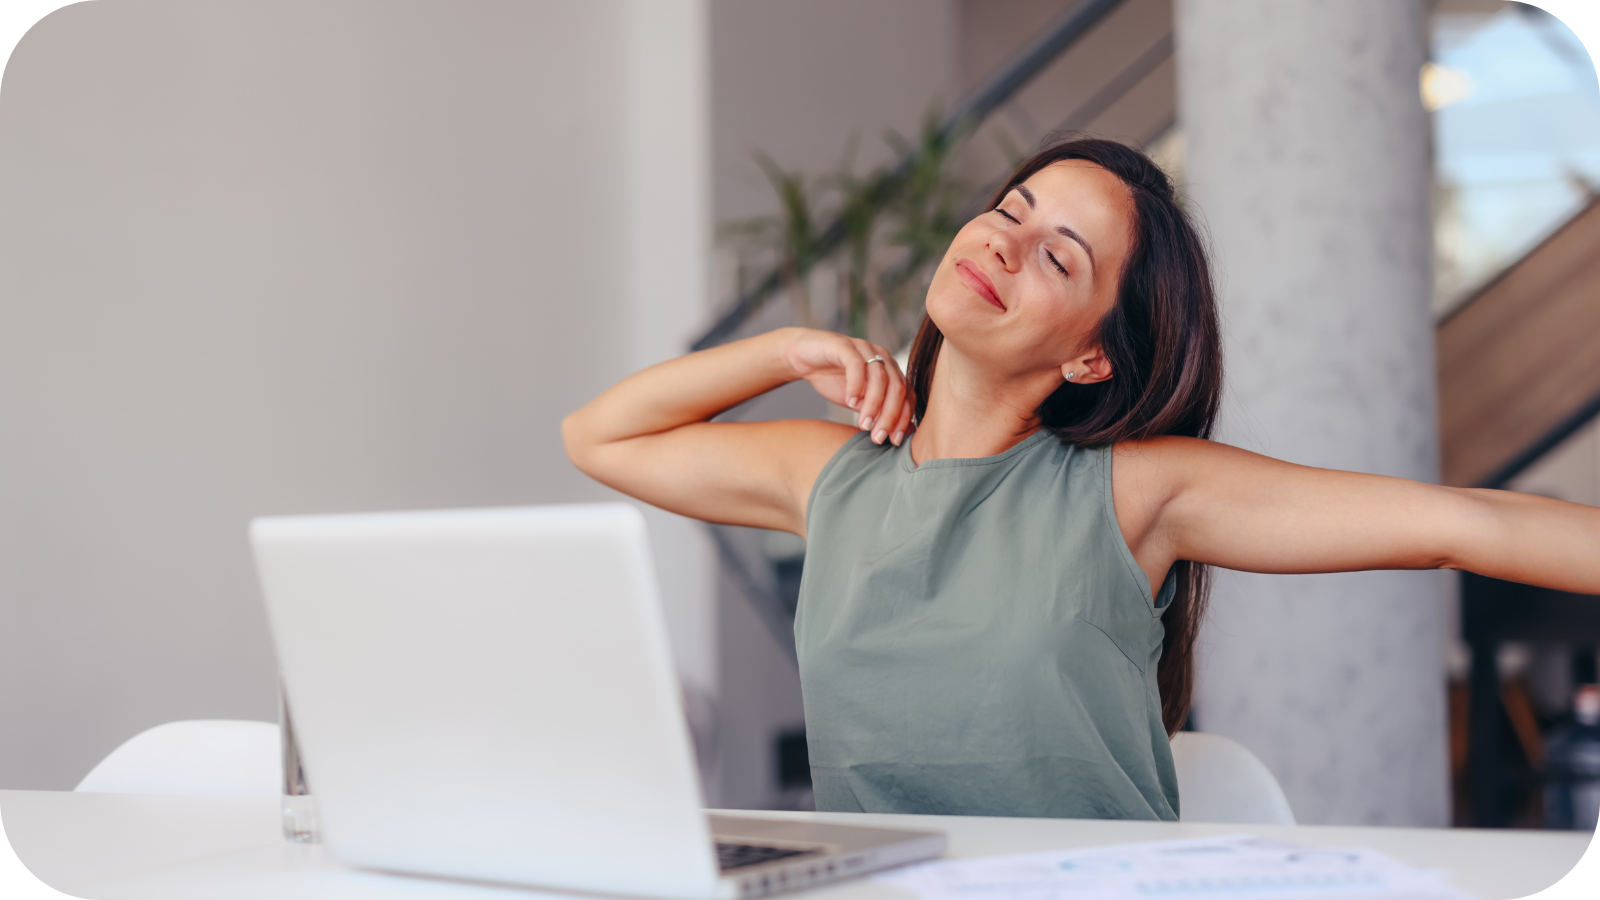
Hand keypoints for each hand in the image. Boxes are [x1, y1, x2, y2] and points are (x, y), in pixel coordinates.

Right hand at [779, 328, 914, 445]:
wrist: (803, 358)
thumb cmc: (833, 379)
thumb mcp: (858, 402)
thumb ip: (876, 412)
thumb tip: (895, 435)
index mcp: (890, 370)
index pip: (906, 395)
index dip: (903, 419)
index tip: (895, 441)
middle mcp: (882, 357)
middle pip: (897, 387)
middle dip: (890, 416)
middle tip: (879, 437)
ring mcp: (864, 349)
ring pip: (879, 377)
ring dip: (873, 404)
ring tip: (864, 424)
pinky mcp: (844, 345)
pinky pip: (855, 365)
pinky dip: (856, 385)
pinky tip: (850, 402)